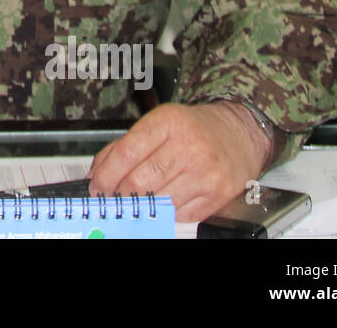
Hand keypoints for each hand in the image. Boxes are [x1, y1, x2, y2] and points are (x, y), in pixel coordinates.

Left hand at [88, 102, 271, 222]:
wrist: (239, 133)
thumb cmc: (194, 128)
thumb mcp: (159, 123)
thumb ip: (125, 146)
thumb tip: (98, 174)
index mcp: (168, 122)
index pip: (125, 154)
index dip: (105, 175)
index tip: (96, 186)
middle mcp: (189, 145)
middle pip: (139, 182)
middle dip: (118, 194)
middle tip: (113, 198)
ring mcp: (206, 172)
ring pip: (158, 201)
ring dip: (141, 206)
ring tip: (136, 201)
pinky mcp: (219, 194)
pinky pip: (180, 214)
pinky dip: (166, 213)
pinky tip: (164, 202)